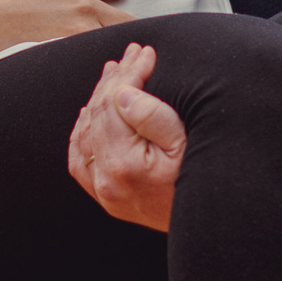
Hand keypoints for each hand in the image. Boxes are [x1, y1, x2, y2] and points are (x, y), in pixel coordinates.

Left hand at [67, 42, 185, 230]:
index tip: (144, 54)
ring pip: (87, 131)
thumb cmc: (200, 182)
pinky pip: (78, 160)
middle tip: (130, 54)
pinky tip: (90, 112)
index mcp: (125, 164)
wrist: (203, 226)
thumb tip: (123, 94)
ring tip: (113, 72)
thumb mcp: (185, 145)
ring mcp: (102, 189)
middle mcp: (106, 178)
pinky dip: (82, 132)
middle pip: (99, 113)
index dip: (129, 73)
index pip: (116, 103)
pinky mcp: (104, 197)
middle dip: (114, 79)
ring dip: (99, 98)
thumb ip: (154, 117)